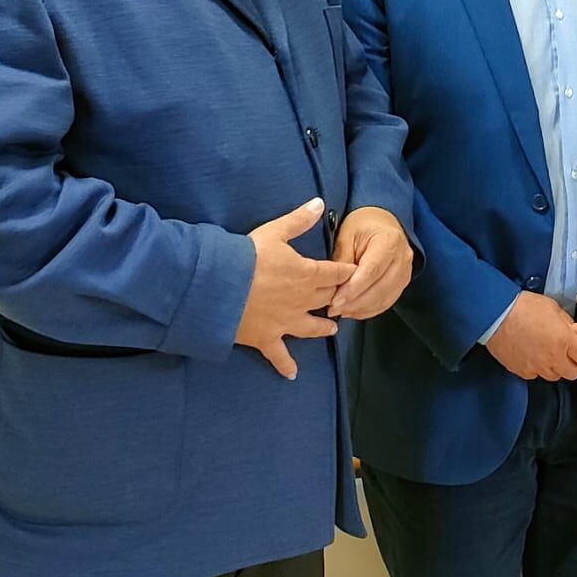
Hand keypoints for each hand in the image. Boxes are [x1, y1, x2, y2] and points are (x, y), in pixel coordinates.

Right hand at [234, 198, 352, 379]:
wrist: (219, 287)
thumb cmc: (246, 256)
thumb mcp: (274, 232)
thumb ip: (299, 220)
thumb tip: (319, 202)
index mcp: (306, 274)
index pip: (336, 273)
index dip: (347, 272)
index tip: (357, 272)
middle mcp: (301, 300)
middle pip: (327, 300)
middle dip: (339, 298)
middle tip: (347, 300)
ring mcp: (284, 322)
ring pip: (311, 328)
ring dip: (323, 328)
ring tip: (332, 330)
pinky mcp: (266, 338)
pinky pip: (279, 355)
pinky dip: (286, 365)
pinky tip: (293, 374)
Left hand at [328, 206, 412, 319]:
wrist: (381, 223)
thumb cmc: (362, 227)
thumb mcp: (346, 236)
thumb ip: (342, 261)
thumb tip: (334, 288)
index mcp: (389, 240)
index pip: (372, 270)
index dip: (354, 288)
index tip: (335, 300)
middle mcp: (402, 256)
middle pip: (381, 287)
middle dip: (355, 302)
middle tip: (334, 309)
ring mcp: (405, 271)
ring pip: (384, 298)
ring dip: (361, 309)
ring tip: (340, 311)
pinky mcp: (402, 282)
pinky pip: (387, 302)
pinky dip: (369, 310)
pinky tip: (353, 310)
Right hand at [483, 292, 576, 381]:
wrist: (496, 315)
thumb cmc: (524, 306)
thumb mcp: (554, 307)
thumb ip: (567, 323)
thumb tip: (573, 332)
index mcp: (565, 340)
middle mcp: (553, 358)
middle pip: (575, 373)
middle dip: (574, 363)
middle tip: (568, 352)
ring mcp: (537, 367)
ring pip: (556, 376)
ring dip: (556, 367)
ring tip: (549, 352)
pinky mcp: (523, 371)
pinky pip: (537, 375)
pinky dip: (538, 368)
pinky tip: (533, 354)